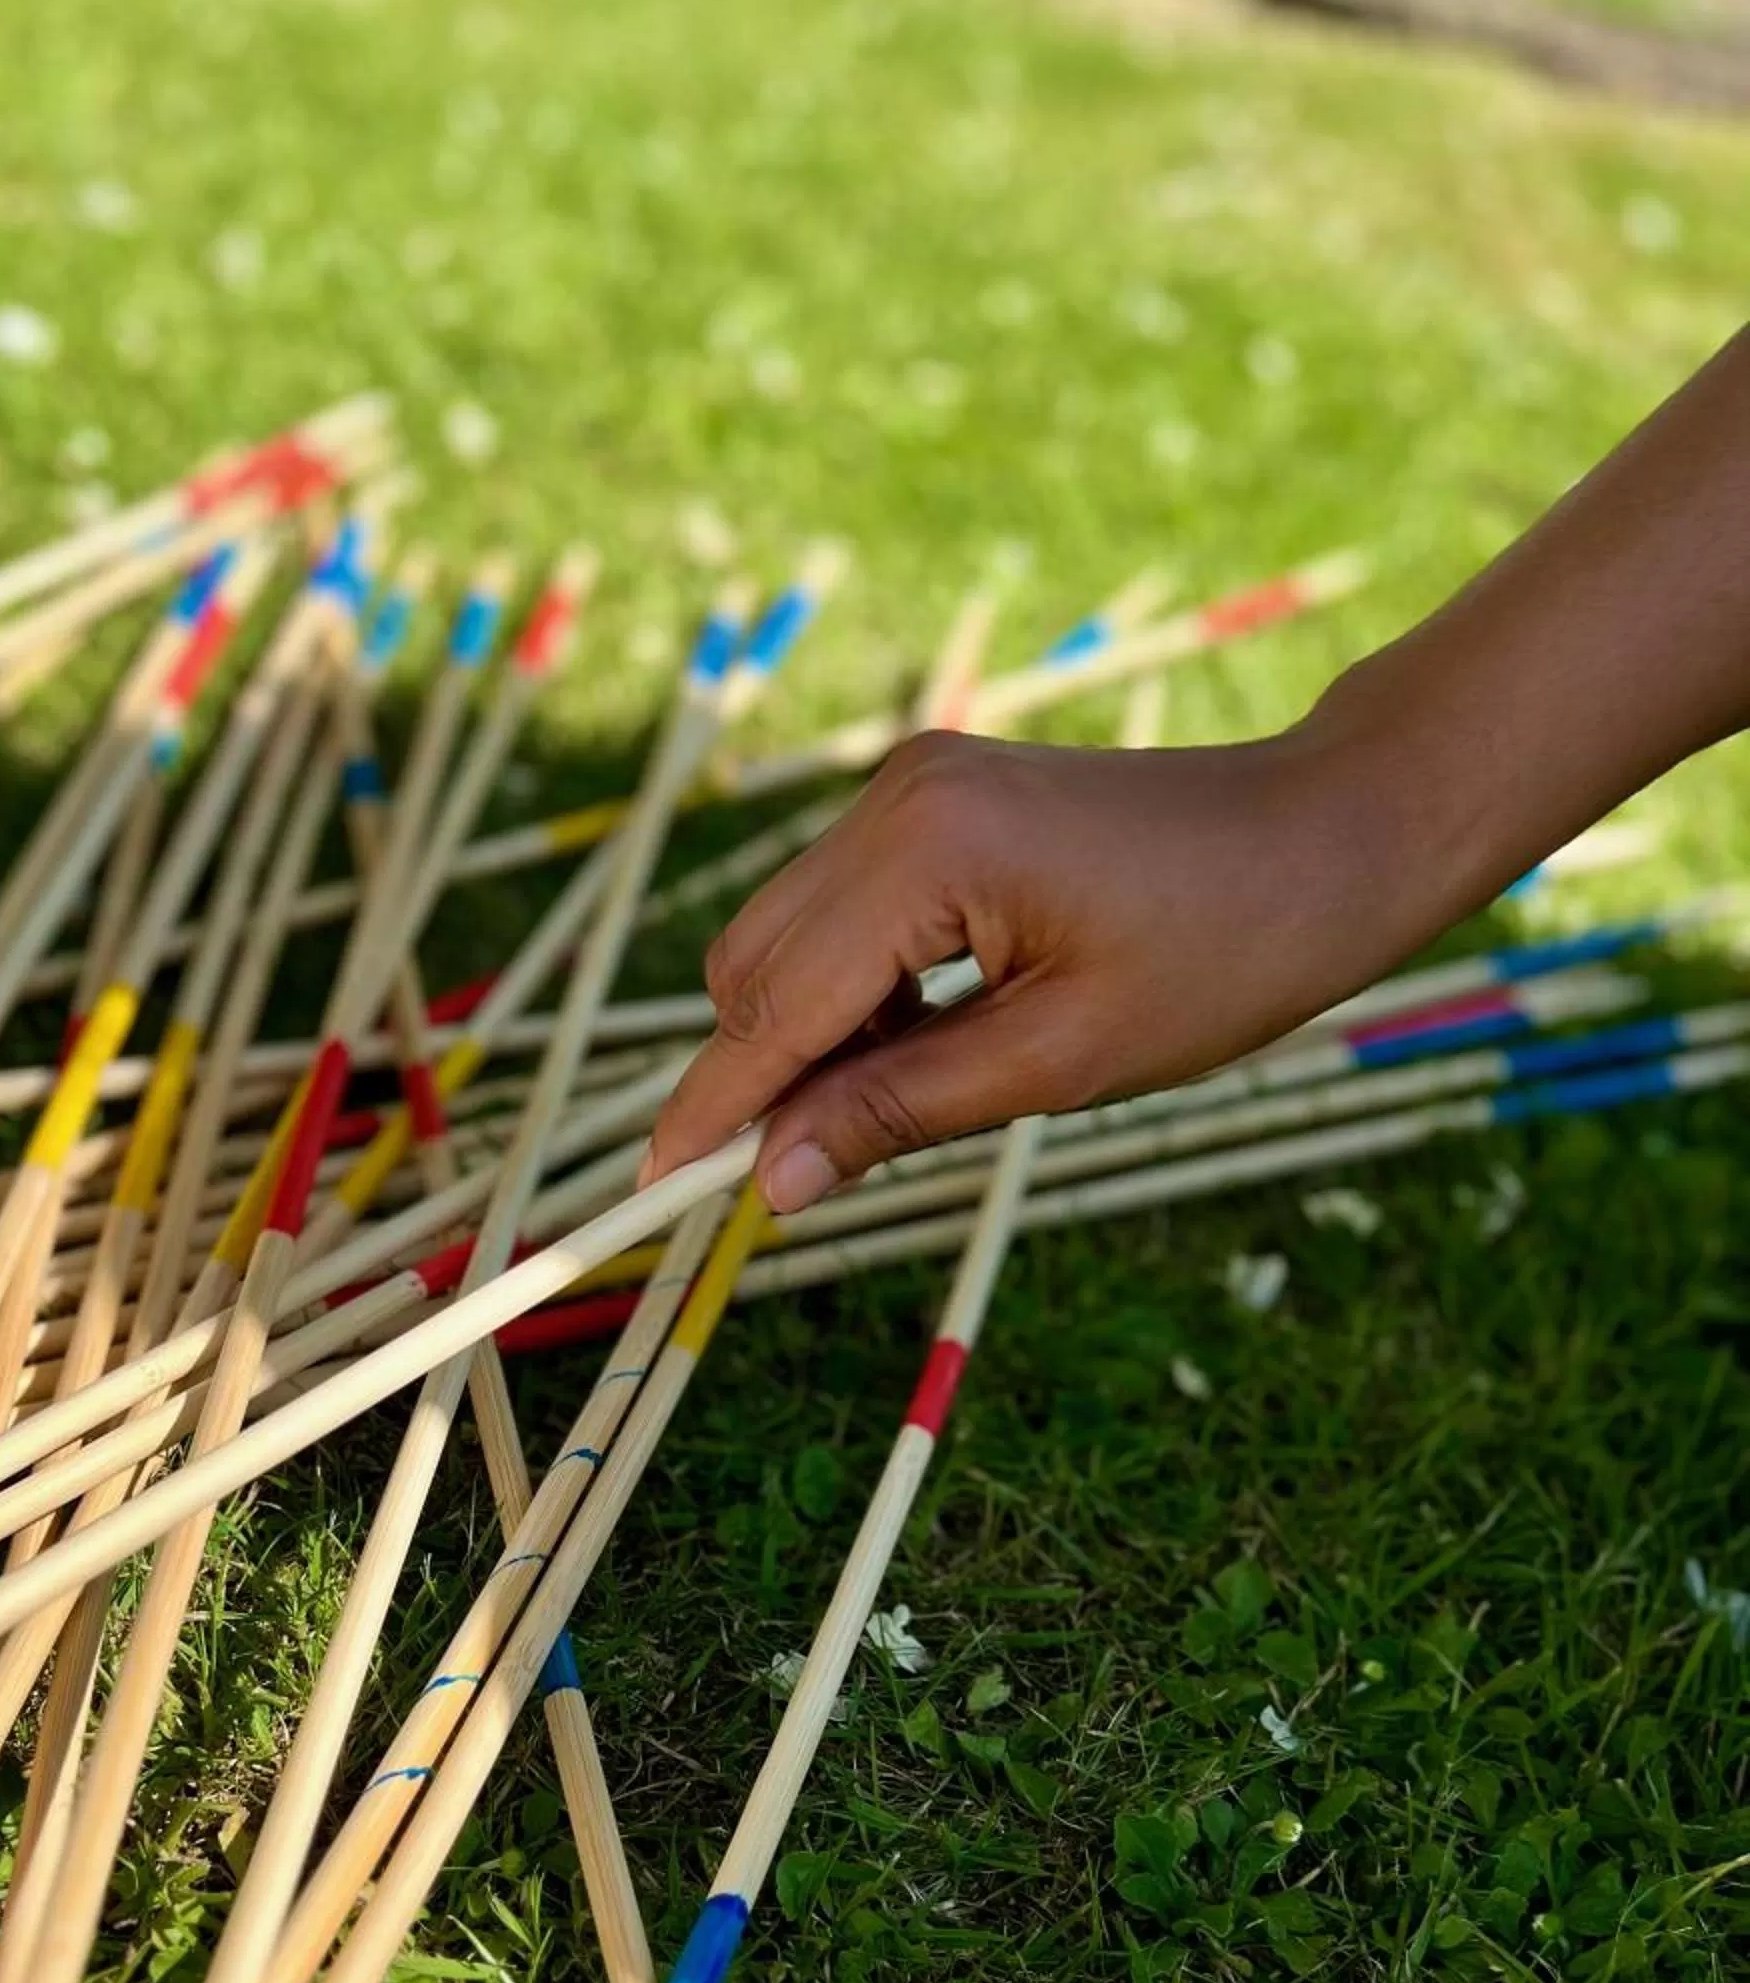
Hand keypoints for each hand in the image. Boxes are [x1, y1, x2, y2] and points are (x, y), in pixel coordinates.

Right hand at [642, 723, 1435, 1213]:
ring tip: (898, 1106)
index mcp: (926, 850)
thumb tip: (772, 1179)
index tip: (653, 1196)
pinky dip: (851, 990)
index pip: (776, 1006)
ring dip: (808, 1036)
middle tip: (798, 1182)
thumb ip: (900, 1110)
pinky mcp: (931, 796)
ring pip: (785, 939)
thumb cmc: (1227, 950)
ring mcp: (909, 786)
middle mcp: (894, 797)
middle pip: (751, 966)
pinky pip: (840, 909)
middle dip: (759, 1075)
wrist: (1329, 832)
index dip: (714, 1110)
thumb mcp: (1062, 1060)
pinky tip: (924, 1039)